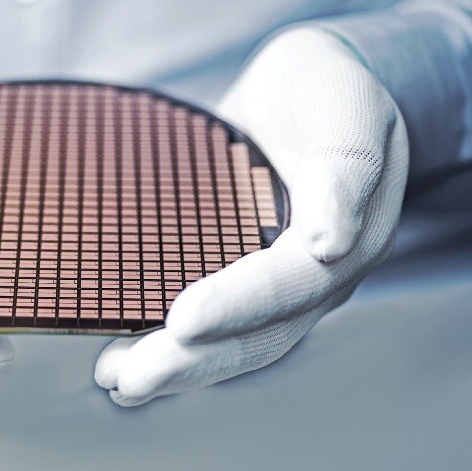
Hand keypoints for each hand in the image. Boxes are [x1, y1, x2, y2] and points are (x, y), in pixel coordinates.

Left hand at [94, 28, 408, 405]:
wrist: (307, 97)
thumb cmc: (321, 87)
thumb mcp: (342, 97)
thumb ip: (345, 162)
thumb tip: (330, 239)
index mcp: (351, 231)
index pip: (294, 280)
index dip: (240, 304)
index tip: (182, 321)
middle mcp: (321, 273)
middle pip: (264, 332)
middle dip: (195, 360)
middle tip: (132, 378)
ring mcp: (289, 287)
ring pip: (240, 344)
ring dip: (180, 369)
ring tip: (120, 383)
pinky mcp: (254, 284)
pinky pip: (222, 328)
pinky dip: (176, 352)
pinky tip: (126, 363)